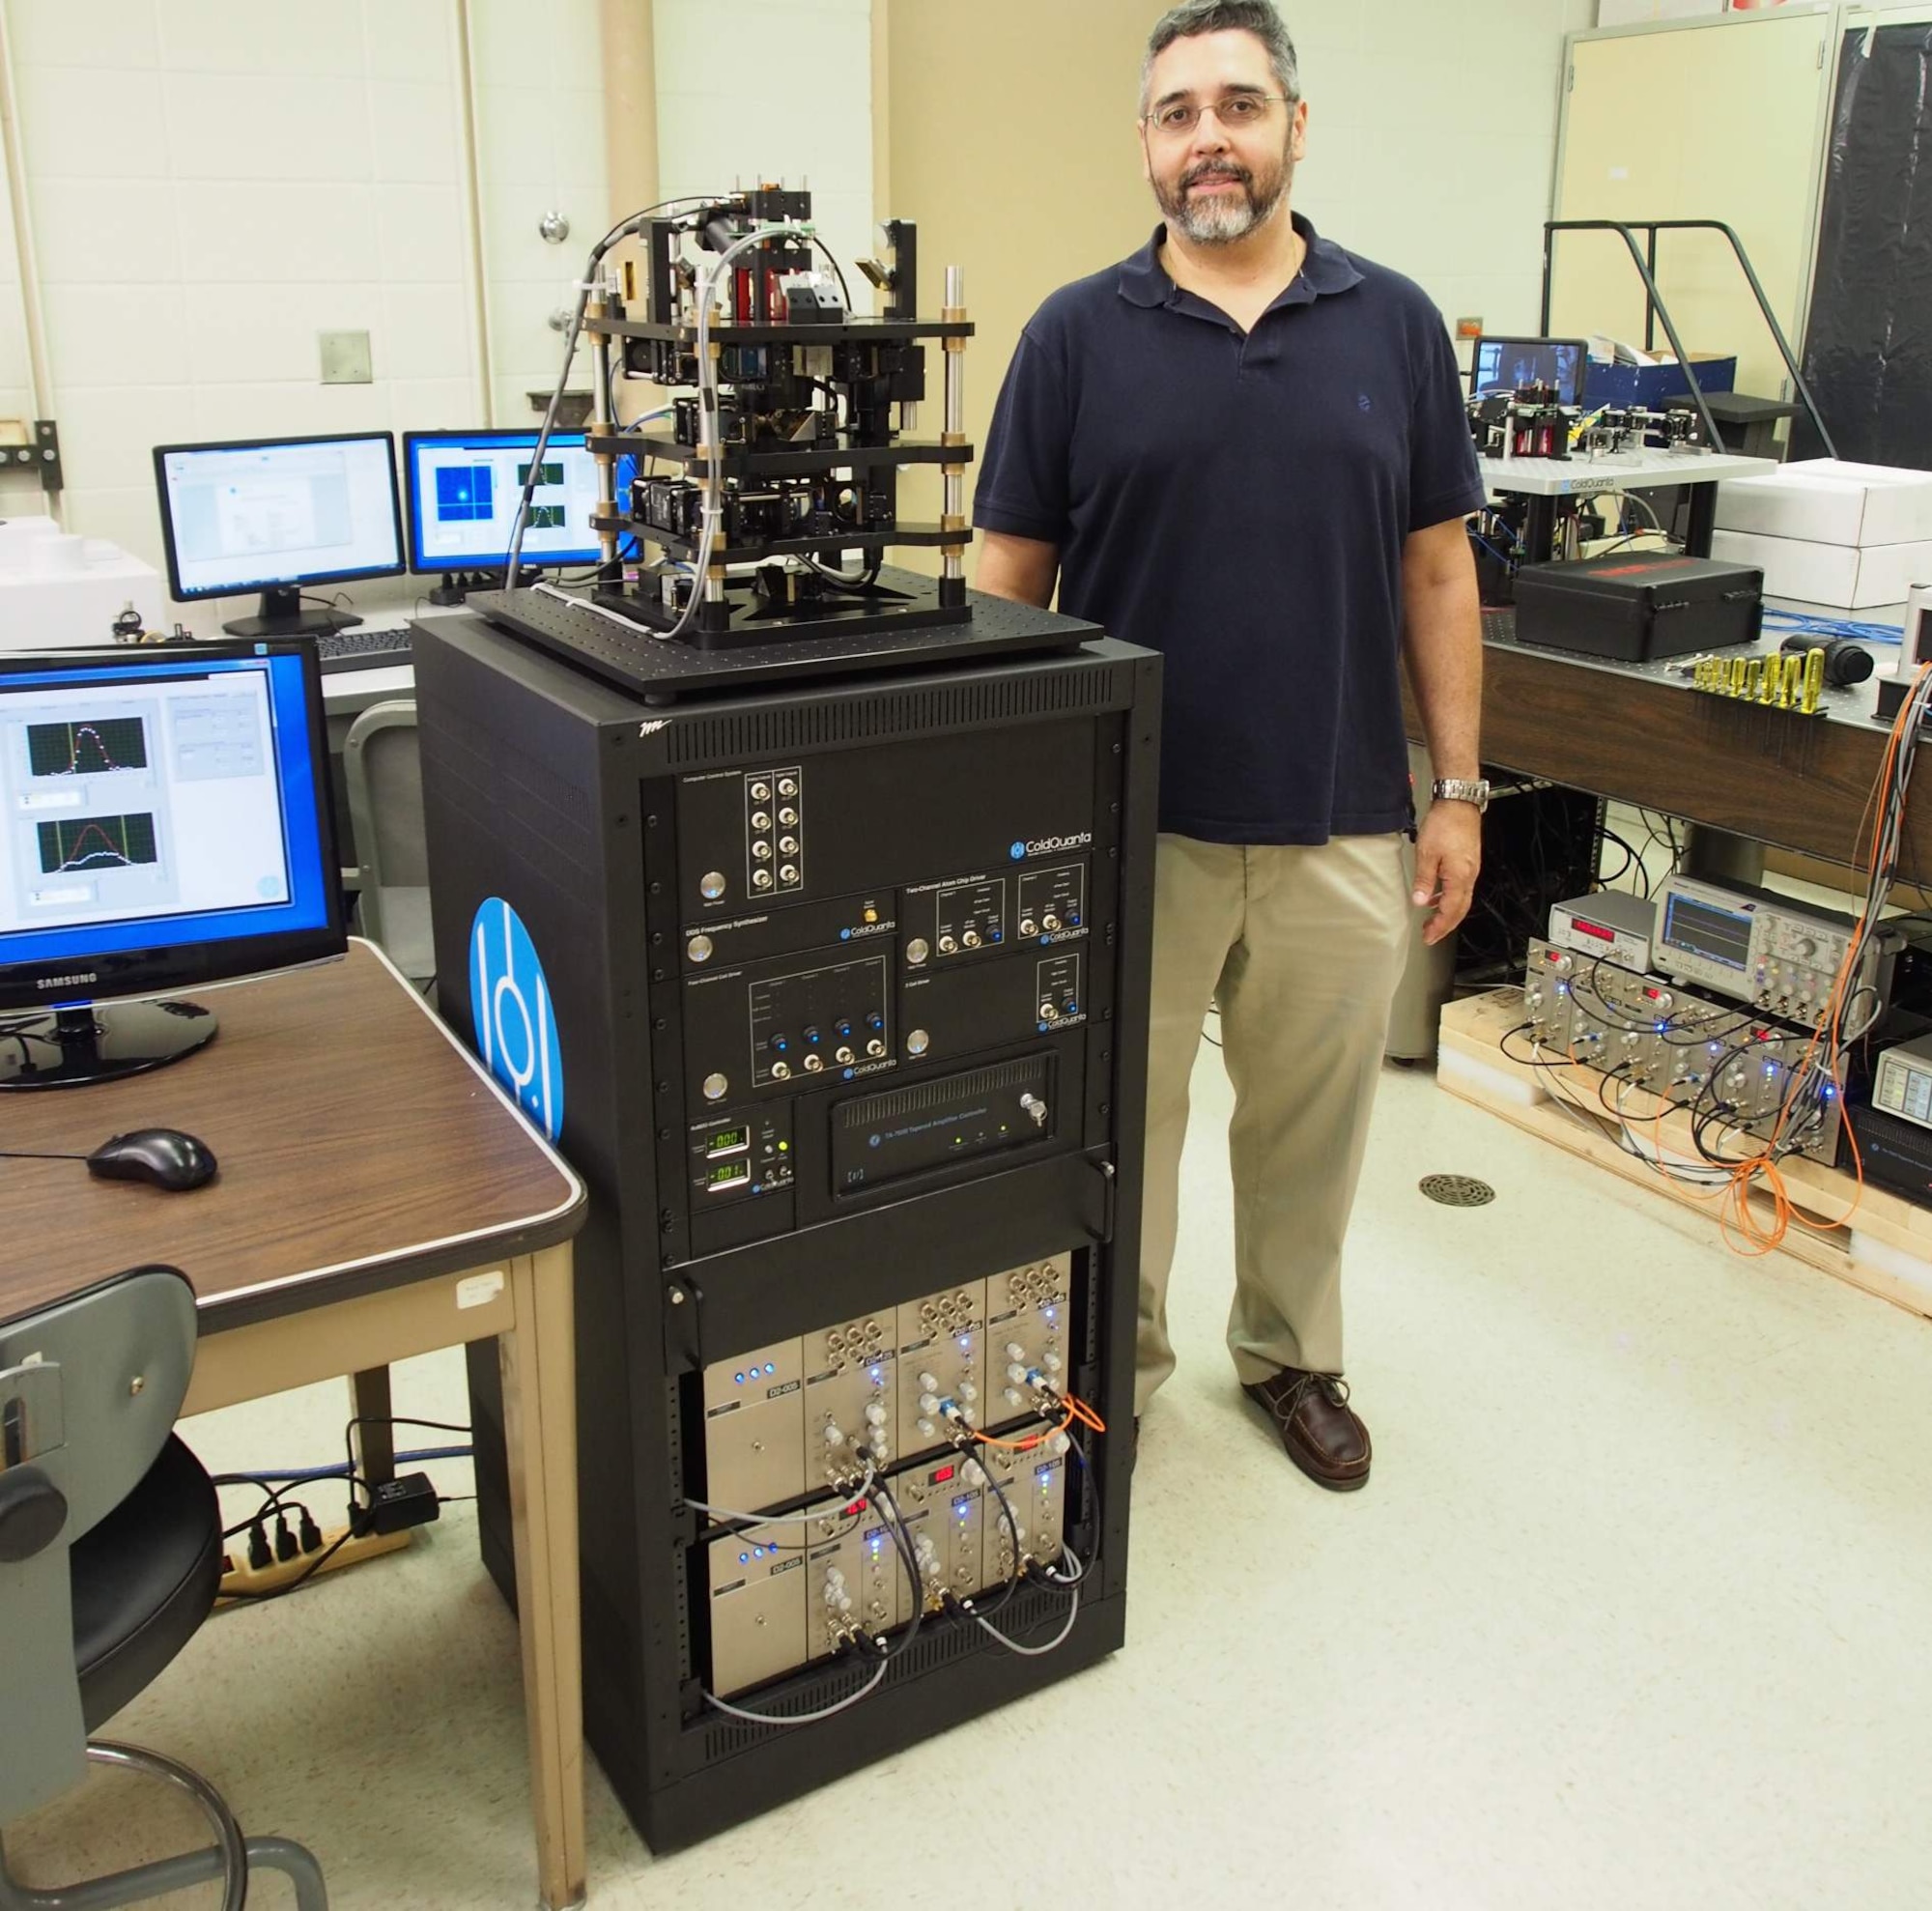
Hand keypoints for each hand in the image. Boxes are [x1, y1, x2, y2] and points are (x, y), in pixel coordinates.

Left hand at [1412, 801, 1481, 945]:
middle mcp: (1469, 876)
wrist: (1459, 805)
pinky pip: (1461, 888)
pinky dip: (1449, 898)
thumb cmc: (1445, 825)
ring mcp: (1470, 870)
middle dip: (1445, 925)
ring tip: (1431, 920)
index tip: (1429, 937)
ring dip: (1447, 913)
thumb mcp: (1427, 854)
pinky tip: (1437, 897)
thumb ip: (1425, 880)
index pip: (1451, 911)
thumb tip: (1421, 901)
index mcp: (1459, 877)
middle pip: (1460, 910)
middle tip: (1431, 935)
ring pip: (1461, 900)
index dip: (1440, 927)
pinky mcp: (1468, 863)